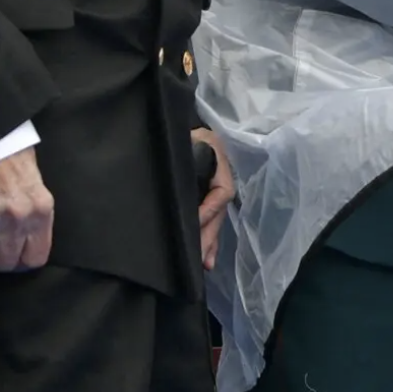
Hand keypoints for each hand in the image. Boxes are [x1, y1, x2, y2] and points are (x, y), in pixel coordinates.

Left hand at [191, 128, 233, 270]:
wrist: (170, 127)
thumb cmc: (179, 133)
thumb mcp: (186, 140)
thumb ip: (188, 154)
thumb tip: (183, 177)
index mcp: (218, 160)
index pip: (222, 190)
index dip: (209, 208)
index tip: (194, 223)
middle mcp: (220, 177)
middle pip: (219, 211)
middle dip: (210, 235)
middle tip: (200, 258)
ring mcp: (214, 187)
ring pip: (216, 219)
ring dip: (210, 242)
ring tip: (206, 264)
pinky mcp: (203, 196)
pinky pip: (209, 219)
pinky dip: (208, 239)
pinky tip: (205, 260)